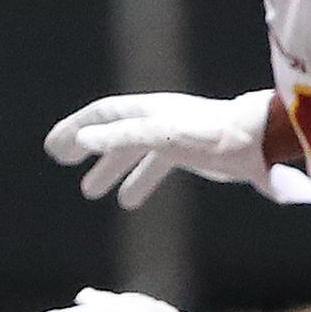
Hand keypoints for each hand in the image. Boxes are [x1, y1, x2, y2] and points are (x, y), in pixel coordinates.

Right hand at [46, 91, 282, 208]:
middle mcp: (157, 120)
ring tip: (90, 192)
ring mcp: (173, 136)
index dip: (76, 129)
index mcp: (147, 111)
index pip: (102, 115)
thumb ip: (124, 136)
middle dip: (88, 146)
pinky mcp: (190, 153)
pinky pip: (156, 167)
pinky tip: (130, 201)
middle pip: (114, 131)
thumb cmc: (210, 134)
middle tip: (63, 162)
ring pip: (133, 152)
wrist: (255, 142)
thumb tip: (84, 140)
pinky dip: (140, 182)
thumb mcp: (162, 135)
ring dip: (111, 170)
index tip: (55, 148)